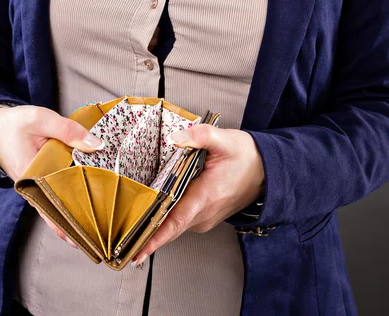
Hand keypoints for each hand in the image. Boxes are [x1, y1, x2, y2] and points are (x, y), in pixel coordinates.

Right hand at [0, 105, 104, 246]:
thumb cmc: (13, 125)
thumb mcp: (42, 120)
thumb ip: (69, 131)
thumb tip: (97, 145)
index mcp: (30, 174)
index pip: (55, 202)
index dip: (73, 217)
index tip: (90, 229)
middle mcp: (31, 187)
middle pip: (57, 211)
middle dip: (76, 224)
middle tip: (98, 239)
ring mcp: (34, 187)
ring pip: (56, 207)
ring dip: (73, 217)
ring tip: (94, 234)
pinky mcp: (37, 183)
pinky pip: (54, 197)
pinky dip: (68, 204)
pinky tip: (83, 215)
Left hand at [131, 125, 264, 266]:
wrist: (268, 171)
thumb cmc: (247, 157)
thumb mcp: (225, 140)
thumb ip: (200, 137)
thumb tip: (177, 138)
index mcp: (206, 196)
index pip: (174, 222)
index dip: (154, 238)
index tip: (136, 251)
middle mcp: (204, 213)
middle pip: (168, 228)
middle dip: (144, 236)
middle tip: (120, 244)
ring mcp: (205, 218)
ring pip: (173, 226)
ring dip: (154, 228)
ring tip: (129, 230)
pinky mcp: (205, 217)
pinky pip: (180, 222)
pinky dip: (165, 221)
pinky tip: (152, 214)